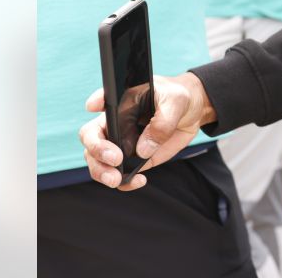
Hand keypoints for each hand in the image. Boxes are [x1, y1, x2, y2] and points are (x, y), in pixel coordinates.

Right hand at [78, 72, 215, 189]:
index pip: (101, 100)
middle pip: (91, 137)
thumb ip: (161, 123)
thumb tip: (142, 150)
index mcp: (122, 101)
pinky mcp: (132, 159)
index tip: (93, 107)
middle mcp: (114, 123)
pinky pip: (120, 174)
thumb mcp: (176, 102)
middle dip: (96, 151)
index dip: (95, 102)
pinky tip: (138, 181)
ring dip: (102, 172)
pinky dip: (124, 182)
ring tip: (117, 179)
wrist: (190, 112)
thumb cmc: (178, 99)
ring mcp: (121, 143)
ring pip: (97, 160)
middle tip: (115, 160)